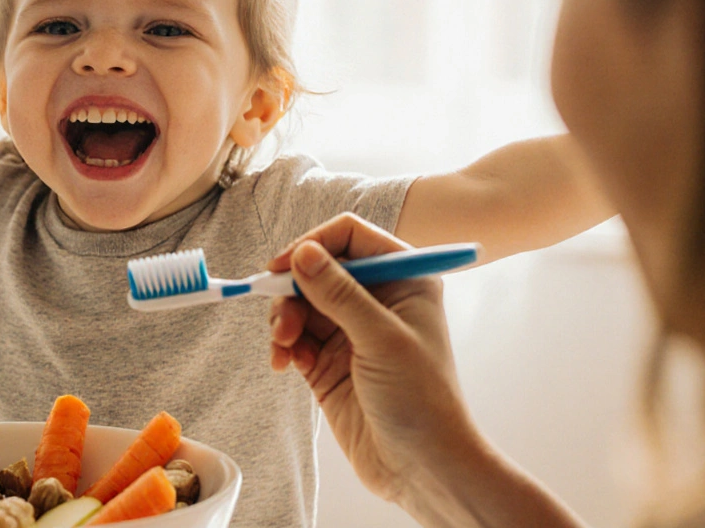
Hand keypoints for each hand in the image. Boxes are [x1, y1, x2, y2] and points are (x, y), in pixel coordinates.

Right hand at [267, 213, 479, 504]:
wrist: (422, 468)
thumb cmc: (421, 399)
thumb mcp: (381, 339)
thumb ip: (339, 293)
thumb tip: (302, 252)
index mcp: (403, 279)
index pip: (350, 236)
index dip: (313, 243)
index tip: (282, 265)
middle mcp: (376, 298)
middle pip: (317, 268)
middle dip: (292, 290)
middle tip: (281, 320)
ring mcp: (350, 330)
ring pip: (299, 303)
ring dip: (283, 320)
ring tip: (282, 348)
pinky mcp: (328, 361)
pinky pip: (294, 337)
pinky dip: (282, 345)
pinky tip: (283, 364)